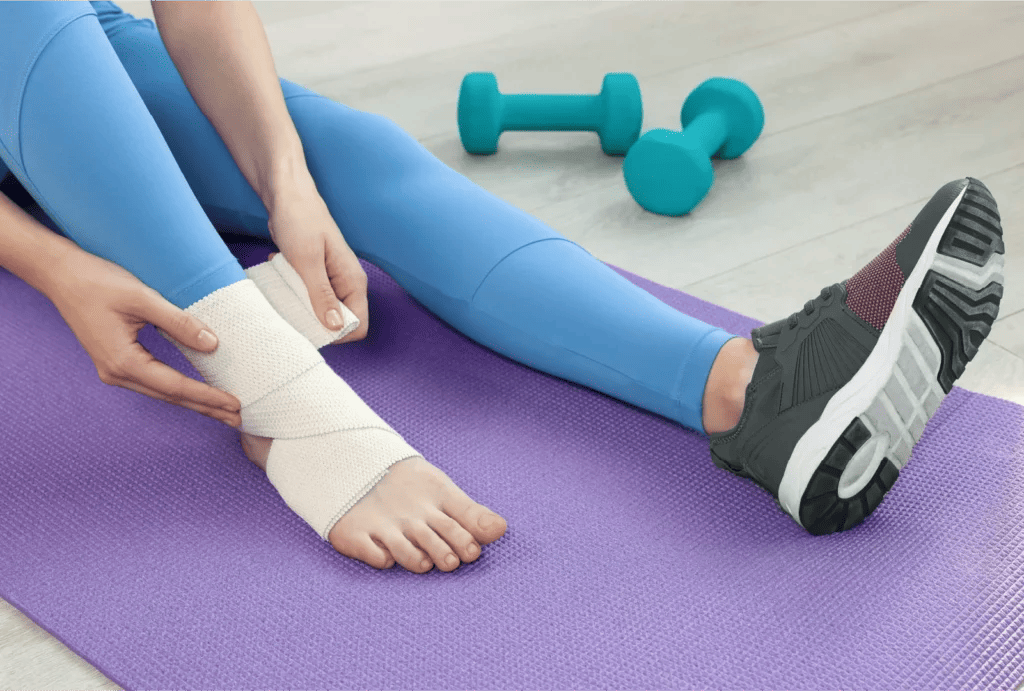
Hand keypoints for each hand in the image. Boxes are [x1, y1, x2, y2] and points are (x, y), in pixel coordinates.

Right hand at [47, 245, 242, 429]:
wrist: (61, 275)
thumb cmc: (98, 282)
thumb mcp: (143, 298)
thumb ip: (179, 322)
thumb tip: (213, 345)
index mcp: (123, 361)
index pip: (176, 387)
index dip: (208, 397)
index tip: (235, 405)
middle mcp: (116, 373)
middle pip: (171, 397)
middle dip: (206, 408)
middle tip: (240, 419)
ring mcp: (113, 370)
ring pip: (162, 393)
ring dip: (194, 402)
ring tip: (223, 410)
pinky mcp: (115, 362)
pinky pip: (153, 382)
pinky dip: (177, 390)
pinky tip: (194, 392)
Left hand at [267, 186, 367, 344]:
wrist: (287, 195)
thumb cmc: (300, 220)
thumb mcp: (308, 260)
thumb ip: (322, 295)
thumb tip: (335, 327)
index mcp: (353, 281)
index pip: (358, 325)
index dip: (337, 333)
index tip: (311, 327)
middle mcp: (346, 284)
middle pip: (339, 322)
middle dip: (315, 322)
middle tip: (292, 308)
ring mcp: (331, 280)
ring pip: (321, 311)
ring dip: (301, 306)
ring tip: (286, 288)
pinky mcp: (315, 276)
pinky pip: (308, 297)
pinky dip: (293, 292)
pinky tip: (282, 275)